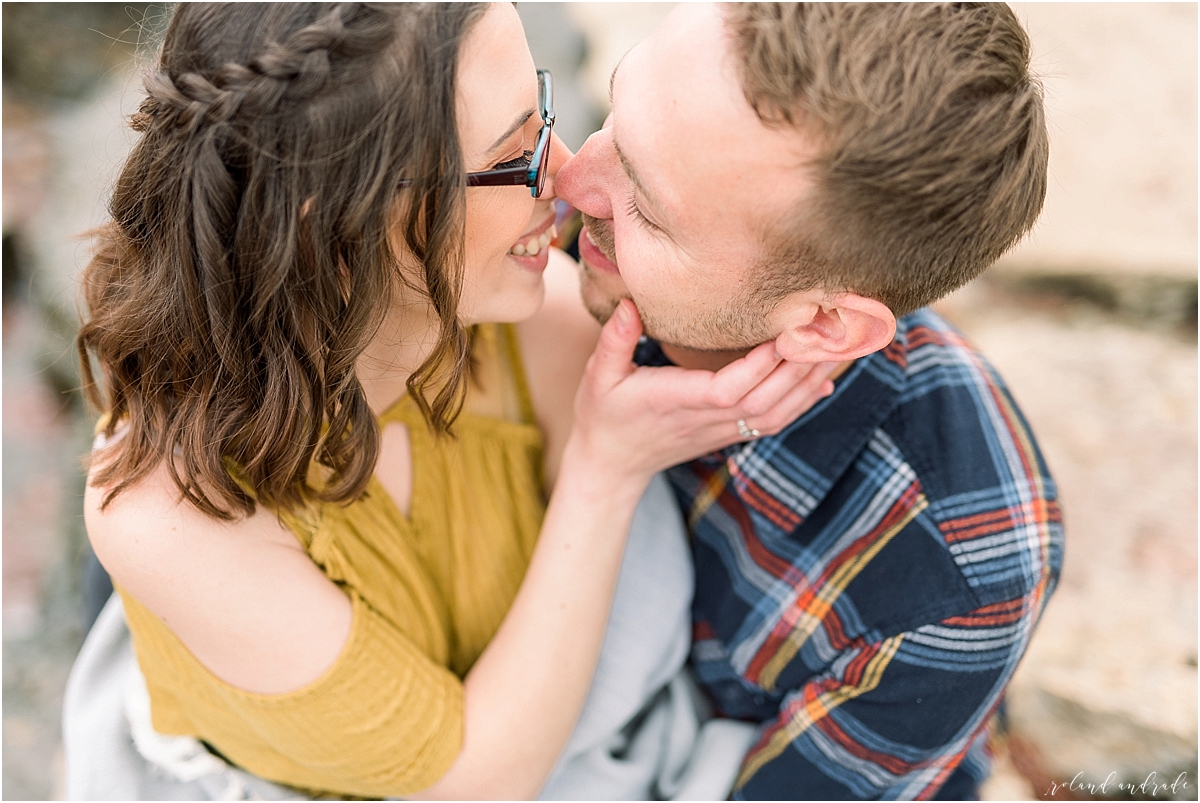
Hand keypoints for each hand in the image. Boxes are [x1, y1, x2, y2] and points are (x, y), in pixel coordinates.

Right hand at [568, 300, 835, 487]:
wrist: (611, 464)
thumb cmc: (604, 415)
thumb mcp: (599, 375)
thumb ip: (615, 340)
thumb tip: (629, 304)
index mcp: (677, 401)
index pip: (727, 388)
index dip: (759, 367)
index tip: (784, 336)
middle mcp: (706, 418)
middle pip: (765, 400)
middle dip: (799, 368)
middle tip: (829, 331)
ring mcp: (721, 429)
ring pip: (776, 412)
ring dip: (808, 383)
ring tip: (836, 350)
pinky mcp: (728, 433)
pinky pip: (773, 421)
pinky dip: (802, 402)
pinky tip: (822, 380)